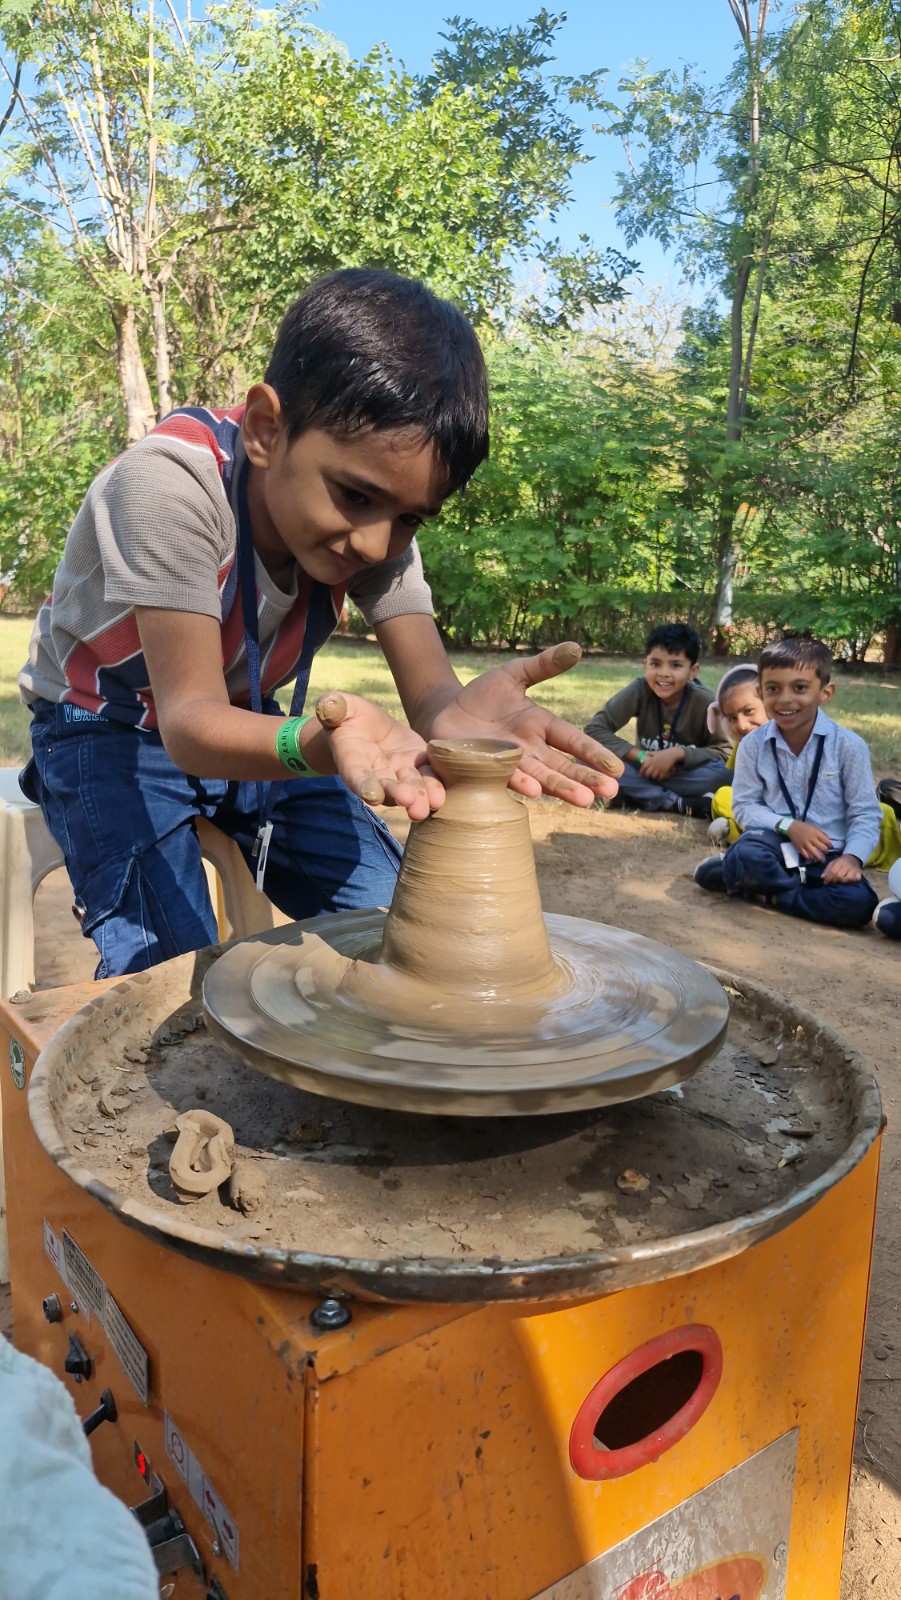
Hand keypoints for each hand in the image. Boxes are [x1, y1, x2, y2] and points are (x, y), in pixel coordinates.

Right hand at [311, 693, 443, 821]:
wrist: (366, 728)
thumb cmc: (347, 717)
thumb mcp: (339, 707)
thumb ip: (333, 707)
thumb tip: (328, 705)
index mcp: (352, 760)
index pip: (356, 775)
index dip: (363, 785)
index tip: (372, 795)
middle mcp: (376, 773)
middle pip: (387, 788)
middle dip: (399, 795)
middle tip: (410, 802)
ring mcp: (398, 772)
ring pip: (410, 787)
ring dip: (421, 796)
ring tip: (432, 803)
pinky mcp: (417, 765)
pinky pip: (427, 776)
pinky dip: (436, 785)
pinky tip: (444, 793)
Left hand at [425, 643, 623, 806]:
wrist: (445, 712)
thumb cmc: (483, 695)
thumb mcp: (514, 674)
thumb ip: (544, 665)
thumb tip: (577, 648)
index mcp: (540, 727)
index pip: (573, 741)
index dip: (594, 753)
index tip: (617, 767)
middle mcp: (529, 749)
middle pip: (563, 766)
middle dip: (585, 778)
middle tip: (610, 792)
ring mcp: (507, 761)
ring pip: (540, 777)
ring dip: (561, 788)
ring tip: (584, 799)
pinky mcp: (484, 768)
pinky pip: (503, 777)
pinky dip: (519, 783)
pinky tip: (535, 791)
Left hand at [640, 747, 683, 781]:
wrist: (672, 754)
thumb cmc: (663, 753)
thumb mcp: (655, 752)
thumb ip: (649, 753)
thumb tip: (644, 753)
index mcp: (651, 760)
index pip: (643, 767)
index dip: (641, 772)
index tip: (641, 775)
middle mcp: (654, 765)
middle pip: (647, 774)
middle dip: (647, 776)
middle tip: (648, 777)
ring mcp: (659, 768)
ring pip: (653, 776)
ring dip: (653, 777)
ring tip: (653, 777)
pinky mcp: (664, 771)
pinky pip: (660, 777)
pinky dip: (659, 778)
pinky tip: (659, 778)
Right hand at [787, 820, 832, 860]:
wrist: (791, 827)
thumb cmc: (804, 826)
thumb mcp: (814, 827)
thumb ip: (821, 833)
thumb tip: (828, 839)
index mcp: (816, 833)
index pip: (826, 841)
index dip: (830, 845)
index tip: (830, 847)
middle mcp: (811, 839)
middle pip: (822, 848)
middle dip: (826, 851)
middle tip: (826, 852)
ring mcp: (805, 844)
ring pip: (815, 853)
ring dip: (819, 857)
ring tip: (821, 859)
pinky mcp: (800, 848)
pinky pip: (806, 855)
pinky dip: (810, 858)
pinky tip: (812, 858)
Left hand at [822, 853, 862, 883]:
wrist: (852, 858)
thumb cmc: (840, 862)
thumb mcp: (832, 863)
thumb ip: (827, 870)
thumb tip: (822, 877)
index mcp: (840, 862)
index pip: (833, 871)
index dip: (828, 878)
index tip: (825, 882)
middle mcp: (847, 865)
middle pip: (839, 875)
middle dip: (834, 880)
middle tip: (832, 882)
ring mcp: (853, 869)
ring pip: (847, 878)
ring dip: (842, 881)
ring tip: (839, 882)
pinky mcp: (859, 872)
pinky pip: (857, 878)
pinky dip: (853, 880)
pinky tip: (851, 881)